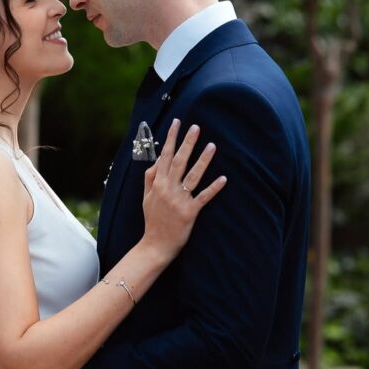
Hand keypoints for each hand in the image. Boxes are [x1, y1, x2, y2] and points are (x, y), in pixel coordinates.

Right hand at [141, 119, 226, 261]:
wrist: (155, 245)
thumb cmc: (152, 221)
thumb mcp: (146, 198)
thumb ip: (150, 179)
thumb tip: (157, 161)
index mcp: (157, 184)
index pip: (165, 156)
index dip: (171, 138)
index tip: (177, 123)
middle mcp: (167, 189)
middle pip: (179, 161)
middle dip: (187, 143)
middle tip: (196, 127)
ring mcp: (179, 200)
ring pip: (192, 176)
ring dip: (203, 160)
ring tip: (212, 146)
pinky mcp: (189, 212)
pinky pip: (203, 197)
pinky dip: (213, 188)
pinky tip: (223, 179)